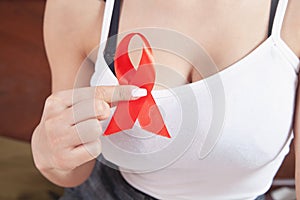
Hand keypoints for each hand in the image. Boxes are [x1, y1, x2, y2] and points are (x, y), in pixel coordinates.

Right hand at [31, 85, 145, 185]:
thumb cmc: (67, 124)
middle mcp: (54, 119)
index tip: (136, 92)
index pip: (95, 92)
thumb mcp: (76, 106)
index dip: (119, 92)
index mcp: (57, 100)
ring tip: (85, 133)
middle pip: (97, 108)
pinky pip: (94, 148)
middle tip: (97, 117)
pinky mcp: (65, 159)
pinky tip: (82, 147)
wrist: (45, 150)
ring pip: (96, 128)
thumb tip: (134, 92)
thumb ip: (101, 97)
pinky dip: (94, 147)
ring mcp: (57, 140)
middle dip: (103, 112)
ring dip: (97, 132)